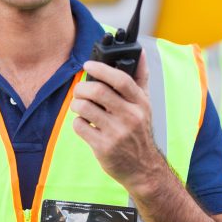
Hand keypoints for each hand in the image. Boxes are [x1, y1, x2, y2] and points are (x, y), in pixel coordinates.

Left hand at [71, 51, 163, 191]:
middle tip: (79, 91)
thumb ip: (141, 77)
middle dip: (81, 88)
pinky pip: (80, 126)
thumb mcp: (145, 104)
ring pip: (84, 108)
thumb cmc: (139, 130)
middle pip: (98, 92)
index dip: (101, 69)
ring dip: (76, 104)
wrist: (144, 169)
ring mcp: (117, 133)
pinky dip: (77, 122)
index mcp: (140, 103)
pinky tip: (85, 124)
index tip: (88, 65)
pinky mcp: (103, 147)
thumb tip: (142, 52)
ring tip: (80, 107)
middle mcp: (130, 117)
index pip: (121, 79)